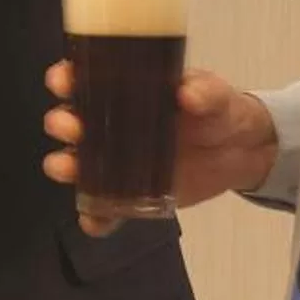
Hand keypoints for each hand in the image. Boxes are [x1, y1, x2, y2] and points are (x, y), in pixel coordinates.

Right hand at [39, 62, 278, 235]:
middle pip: (69, 122)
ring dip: (65, 167)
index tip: (64, 81)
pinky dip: (94, 218)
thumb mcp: (215, 95)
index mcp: (123, 89)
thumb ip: (206, 93)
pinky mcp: (127, 194)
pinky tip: (96, 221)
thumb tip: (189, 93)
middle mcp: (109, 124)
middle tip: (74, 128)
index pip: (82, 79)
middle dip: (62, 124)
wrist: (237, 150)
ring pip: (75, 165)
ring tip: (71, 170)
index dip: (65, 78)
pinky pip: (102, 210)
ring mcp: (115, 161)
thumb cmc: (216, 111)